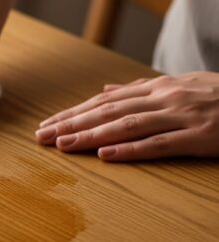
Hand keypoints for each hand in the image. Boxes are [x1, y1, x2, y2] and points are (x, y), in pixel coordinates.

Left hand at [36, 72, 218, 160]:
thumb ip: (142, 89)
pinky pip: (160, 145)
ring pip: (127, 126)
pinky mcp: (201, 137)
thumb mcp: (181, 85)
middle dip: (72, 124)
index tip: (47, 125)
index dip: (73, 113)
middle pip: (108, 112)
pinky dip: (131, 150)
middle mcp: (166, 98)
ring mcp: (183, 117)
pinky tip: (105, 156)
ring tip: (62, 145)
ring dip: (91, 136)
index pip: (105, 102)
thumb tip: (105, 92)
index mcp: (160, 88)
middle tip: (41, 137)